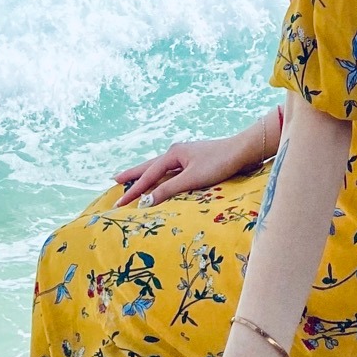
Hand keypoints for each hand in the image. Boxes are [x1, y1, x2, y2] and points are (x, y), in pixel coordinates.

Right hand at [112, 131, 258, 208]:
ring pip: (159, 168)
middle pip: (149, 166)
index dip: (134, 190)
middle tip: (113, 180)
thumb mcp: (192, 179)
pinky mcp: (194, 162)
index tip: (118, 204)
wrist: (242, 152)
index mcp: (173, 154)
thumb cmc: (218, 163)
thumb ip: (168, 190)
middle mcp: (176, 152)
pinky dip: (159, 177)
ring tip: (130, 179)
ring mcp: (185, 156)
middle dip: (132, 175)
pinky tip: (158, 180)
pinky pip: (170, 171)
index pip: (148, 175)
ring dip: (144, 175)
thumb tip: (146, 201)